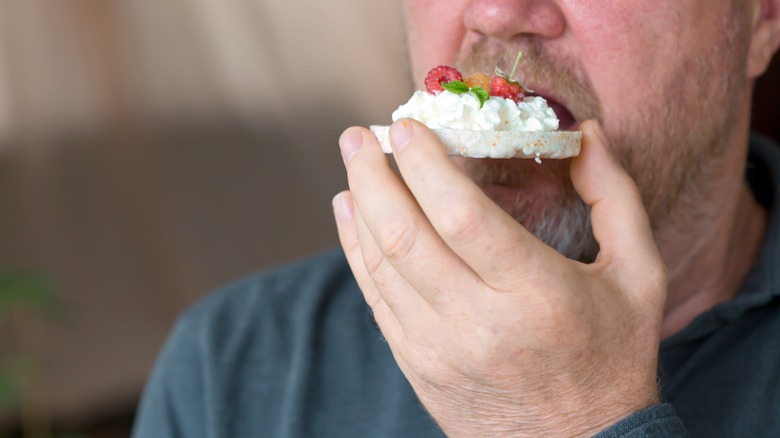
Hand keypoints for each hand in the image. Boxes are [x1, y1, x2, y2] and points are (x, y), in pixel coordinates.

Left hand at [333, 119, 665, 436]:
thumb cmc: (612, 356)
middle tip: (359, 136)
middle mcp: (478, 324)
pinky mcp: (417, 365)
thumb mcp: (639, 275)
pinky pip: (376, 298)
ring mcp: (438, 350)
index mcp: (536, 294)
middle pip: (405, 235)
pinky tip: (351, 217)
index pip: (462, 217)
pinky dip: (357, 251)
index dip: (425, 166)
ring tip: (353, 166)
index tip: (407, 127)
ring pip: (381, 265)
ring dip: (359, 208)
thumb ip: (615, 198)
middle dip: (372, 175)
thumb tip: (585, 133)